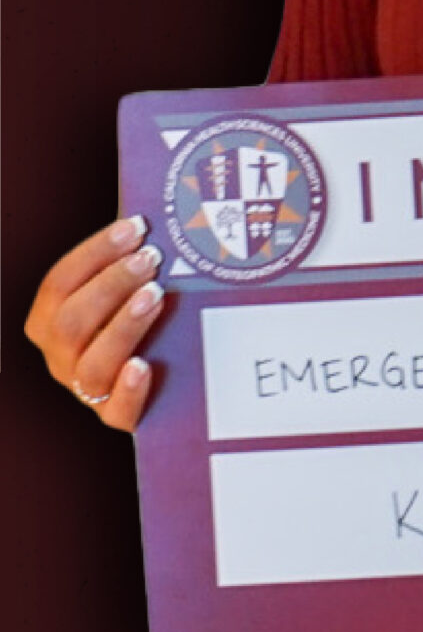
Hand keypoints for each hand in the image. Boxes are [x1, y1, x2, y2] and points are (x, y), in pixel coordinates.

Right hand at [23, 216, 165, 431]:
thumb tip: (148, 214)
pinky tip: (146, 365)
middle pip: (70, 323)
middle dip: (111, 285)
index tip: (136, 227)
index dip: (94, 253)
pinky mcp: (118, 416)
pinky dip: (129, 389)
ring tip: (156, 295)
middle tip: (152, 259)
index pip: (58, 284)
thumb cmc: (142, 317)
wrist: (165, 378)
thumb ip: (126, 259)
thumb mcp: (127, 288)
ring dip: (124, 326)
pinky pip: (116, 412)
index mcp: (50, 322)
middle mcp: (60, 358)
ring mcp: (86, 390)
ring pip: (92, 364)